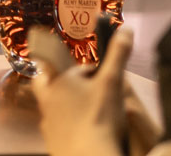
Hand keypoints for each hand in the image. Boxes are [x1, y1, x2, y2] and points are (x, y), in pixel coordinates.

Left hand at [32, 28, 134, 155]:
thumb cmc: (99, 117)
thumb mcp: (112, 82)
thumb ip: (118, 54)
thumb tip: (126, 29)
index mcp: (55, 81)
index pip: (55, 61)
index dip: (74, 61)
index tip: (89, 67)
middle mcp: (45, 100)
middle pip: (50, 82)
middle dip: (68, 81)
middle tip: (88, 86)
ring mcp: (47, 122)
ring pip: (55, 105)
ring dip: (71, 103)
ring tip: (93, 108)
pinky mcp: (52, 141)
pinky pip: (59, 127)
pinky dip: (71, 125)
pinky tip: (88, 129)